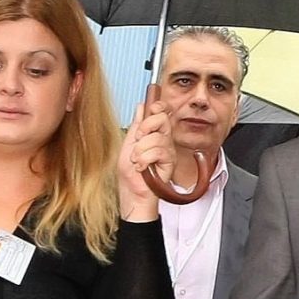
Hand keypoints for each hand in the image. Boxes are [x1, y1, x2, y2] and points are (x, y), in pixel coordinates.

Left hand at [118, 102, 175, 220]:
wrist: (132, 193)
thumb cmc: (130, 174)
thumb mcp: (128, 143)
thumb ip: (136, 124)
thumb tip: (141, 106)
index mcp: (153, 133)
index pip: (162, 112)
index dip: (158, 106)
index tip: (152, 108)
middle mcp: (163, 140)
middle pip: (162, 119)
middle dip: (146, 127)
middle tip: (138, 140)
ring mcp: (167, 150)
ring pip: (156, 138)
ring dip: (140, 150)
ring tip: (137, 160)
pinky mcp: (170, 162)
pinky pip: (158, 152)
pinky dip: (145, 159)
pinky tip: (142, 167)